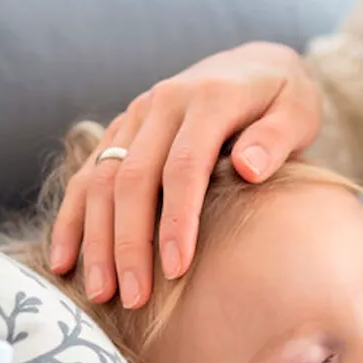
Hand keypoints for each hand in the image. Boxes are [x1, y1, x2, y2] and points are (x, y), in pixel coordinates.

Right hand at [49, 42, 321, 307]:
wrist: (254, 65)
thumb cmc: (284, 99)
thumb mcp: (297, 111)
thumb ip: (275, 139)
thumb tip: (249, 169)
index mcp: (208, 99)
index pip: (184, 167)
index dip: (177, 220)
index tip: (176, 269)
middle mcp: (163, 103)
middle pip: (133, 178)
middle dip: (130, 243)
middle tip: (134, 298)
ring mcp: (136, 116)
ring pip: (101, 179)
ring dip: (97, 239)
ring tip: (102, 293)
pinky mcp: (122, 130)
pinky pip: (88, 175)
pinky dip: (73, 219)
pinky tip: (64, 263)